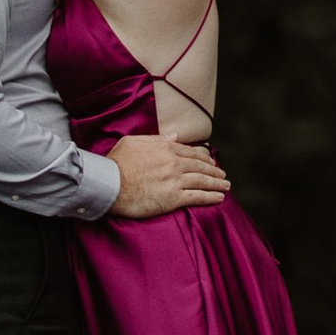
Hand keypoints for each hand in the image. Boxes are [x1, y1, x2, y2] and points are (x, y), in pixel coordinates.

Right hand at [110, 131, 229, 220]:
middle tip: (223, 175)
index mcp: (165, 148)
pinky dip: (211, 197)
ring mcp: (175, 180)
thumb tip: (174, 136)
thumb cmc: (117, 163)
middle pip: (200, 166)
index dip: (203, 158)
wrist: (110, 183)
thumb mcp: (133, 142)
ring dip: (217, 183)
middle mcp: (174, 163)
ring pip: (202, 181)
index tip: (210, 162)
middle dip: (214, 170)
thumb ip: (156, 139)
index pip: (190, 152)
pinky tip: (219, 198)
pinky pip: (197, 197)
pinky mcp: (173, 198)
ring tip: (226, 185)